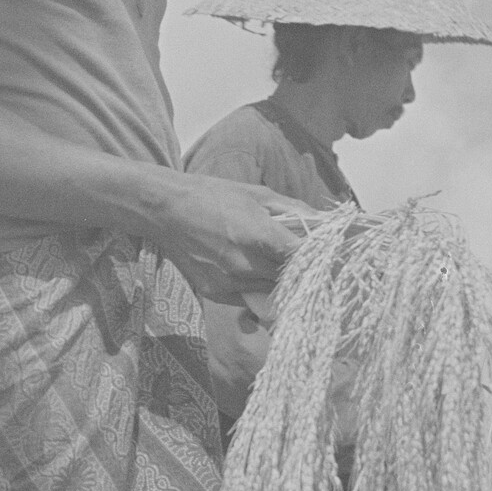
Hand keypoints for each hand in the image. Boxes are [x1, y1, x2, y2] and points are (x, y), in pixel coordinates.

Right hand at [153, 176, 316, 305]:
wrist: (164, 210)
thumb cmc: (211, 195)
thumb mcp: (257, 194)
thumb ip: (293, 210)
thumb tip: (324, 222)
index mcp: (257, 234)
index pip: (302, 257)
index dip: (318, 257)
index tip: (327, 254)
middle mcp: (244, 264)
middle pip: (290, 278)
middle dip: (299, 269)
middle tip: (304, 259)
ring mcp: (228, 281)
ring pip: (271, 290)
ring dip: (278, 279)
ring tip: (272, 260)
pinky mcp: (215, 292)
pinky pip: (248, 296)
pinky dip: (255, 285)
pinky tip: (248, 267)